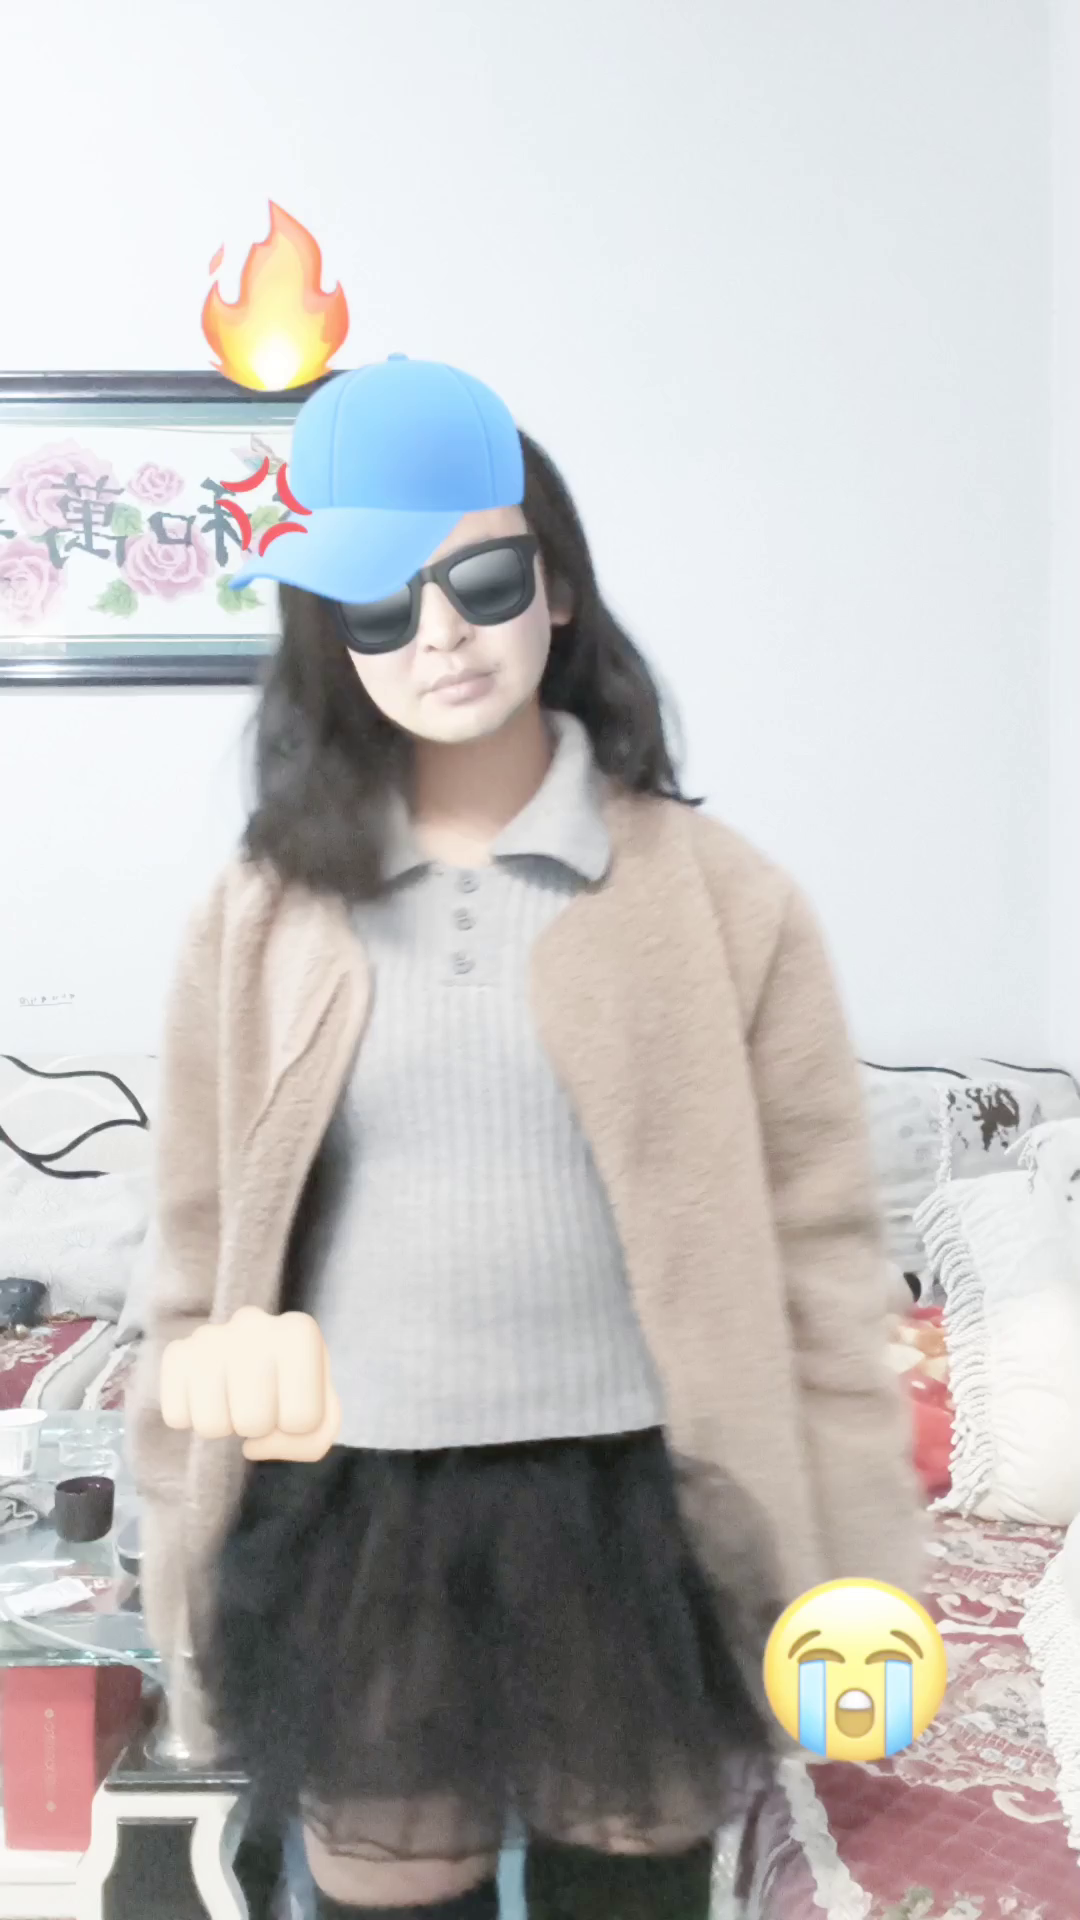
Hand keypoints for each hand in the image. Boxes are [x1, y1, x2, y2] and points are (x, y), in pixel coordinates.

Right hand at [159, 1307, 340, 1461]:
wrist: (252, 1352)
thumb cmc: (293, 1386)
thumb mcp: (322, 1414)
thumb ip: (311, 1441)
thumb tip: (251, 1445)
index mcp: (299, 1332)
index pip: (303, 1418)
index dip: (296, 1426)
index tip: (292, 1400)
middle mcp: (253, 1323)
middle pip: (254, 1423)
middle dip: (259, 1427)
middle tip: (259, 1402)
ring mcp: (209, 1336)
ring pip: (211, 1425)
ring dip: (225, 1426)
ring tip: (234, 1399)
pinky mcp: (176, 1352)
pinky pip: (176, 1417)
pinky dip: (191, 1420)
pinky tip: (207, 1396)